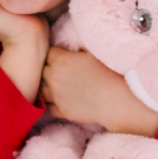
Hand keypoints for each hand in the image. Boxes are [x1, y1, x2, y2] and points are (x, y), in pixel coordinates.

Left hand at [41, 47, 157, 136]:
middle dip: (48, 68)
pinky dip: (48, 103)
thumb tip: (74, 48)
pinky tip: (54, 100)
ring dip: (46, 85)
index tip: (60, 56)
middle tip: (58, 70)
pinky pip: (46, 106)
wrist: (116, 100)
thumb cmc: (109, 73)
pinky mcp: (61, 110)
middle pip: (42, 69)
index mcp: (61, 60)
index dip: (54, 54)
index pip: (48, 53)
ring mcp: (55, 95)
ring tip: (55, 84)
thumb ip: (78, 49)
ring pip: (40, 88)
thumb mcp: (93, 53)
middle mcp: (53, 77)